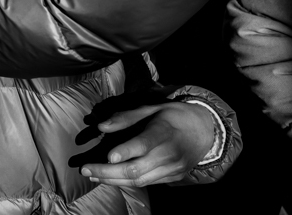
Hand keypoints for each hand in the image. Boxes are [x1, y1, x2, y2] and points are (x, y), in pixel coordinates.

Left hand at [78, 101, 216, 187]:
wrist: (205, 131)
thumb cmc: (173, 116)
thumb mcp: (152, 108)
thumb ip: (126, 117)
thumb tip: (101, 127)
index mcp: (164, 131)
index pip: (144, 144)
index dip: (127, 151)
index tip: (108, 155)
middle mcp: (170, 153)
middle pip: (137, 169)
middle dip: (108, 172)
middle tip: (85, 169)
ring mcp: (172, 168)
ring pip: (140, 181)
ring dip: (113, 180)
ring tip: (91, 176)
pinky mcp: (173, 177)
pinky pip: (147, 183)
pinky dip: (126, 183)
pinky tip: (109, 179)